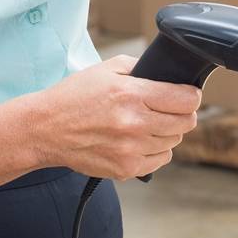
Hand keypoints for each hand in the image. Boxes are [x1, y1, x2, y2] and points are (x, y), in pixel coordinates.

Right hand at [23, 56, 200, 179]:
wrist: (45, 129)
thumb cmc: (74, 97)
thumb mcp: (106, 69)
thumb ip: (140, 67)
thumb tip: (167, 75)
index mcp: (131, 94)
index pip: (186, 99)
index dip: (192, 95)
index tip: (188, 94)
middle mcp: (134, 124)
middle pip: (186, 123)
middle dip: (183, 113)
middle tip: (170, 108)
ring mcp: (131, 150)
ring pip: (174, 142)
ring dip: (167, 132)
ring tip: (148, 124)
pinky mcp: (125, 169)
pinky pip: (160, 160)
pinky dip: (156, 150)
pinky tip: (140, 140)